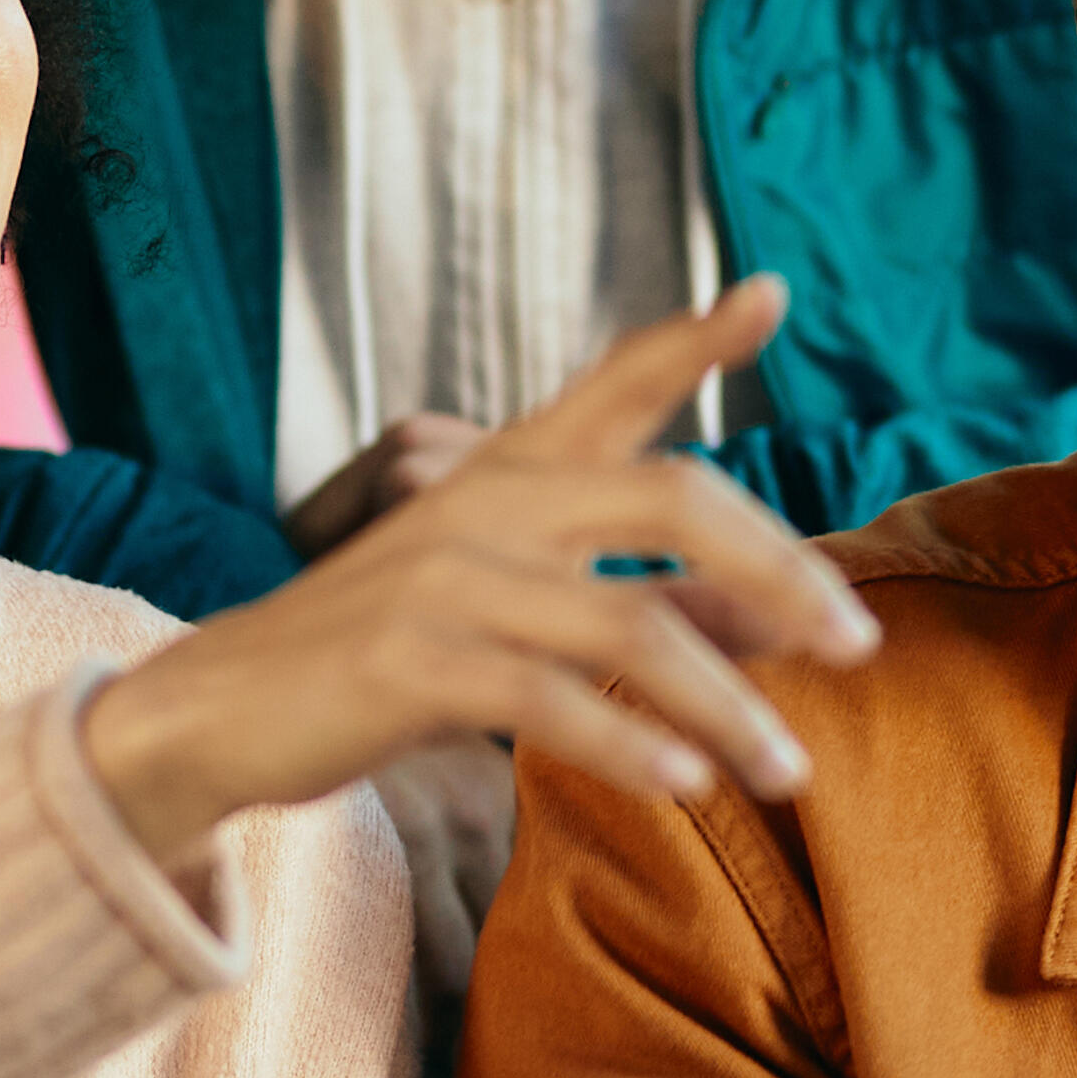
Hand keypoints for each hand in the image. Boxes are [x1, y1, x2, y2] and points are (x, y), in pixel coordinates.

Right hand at [81, 280, 876, 874]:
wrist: (215, 712)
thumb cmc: (382, 660)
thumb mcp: (519, 614)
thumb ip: (648, 604)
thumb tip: (786, 623)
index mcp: (507, 473)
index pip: (616, 385)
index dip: (694, 337)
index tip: (771, 292)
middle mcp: (485, 503)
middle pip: (675, 500)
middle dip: (785, 572)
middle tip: (861, 645)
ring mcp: (444, 578)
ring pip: (632, 623)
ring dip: (731, 706)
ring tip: (791, 773)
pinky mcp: (409, 662)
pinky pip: (549, 701)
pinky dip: (632, 744)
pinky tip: (688, 785)